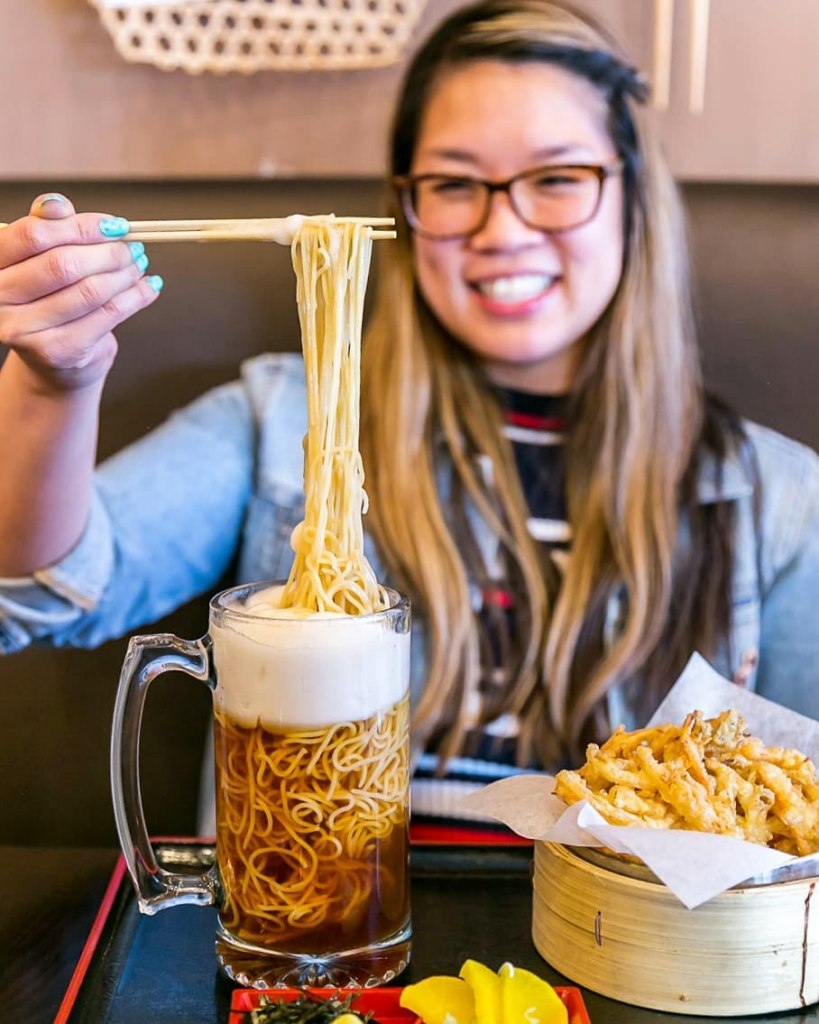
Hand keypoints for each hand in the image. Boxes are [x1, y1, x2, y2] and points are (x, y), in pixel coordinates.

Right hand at [0, 192, 162, 392]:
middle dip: (108, 252)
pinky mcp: (56, 352)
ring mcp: (25, 330)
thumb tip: (58, 203)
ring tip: (140, 264)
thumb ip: (50, 230)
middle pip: (63, 264)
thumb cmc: (49, 300)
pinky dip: (135, 298)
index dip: (80, 226)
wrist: (53, 360)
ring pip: (90, 291)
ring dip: (125, 274)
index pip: (34, 235)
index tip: (115, 225)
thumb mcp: (44, 261)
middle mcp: (1, 298)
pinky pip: (107, 316)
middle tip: (133, 247)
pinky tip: (148, 288)